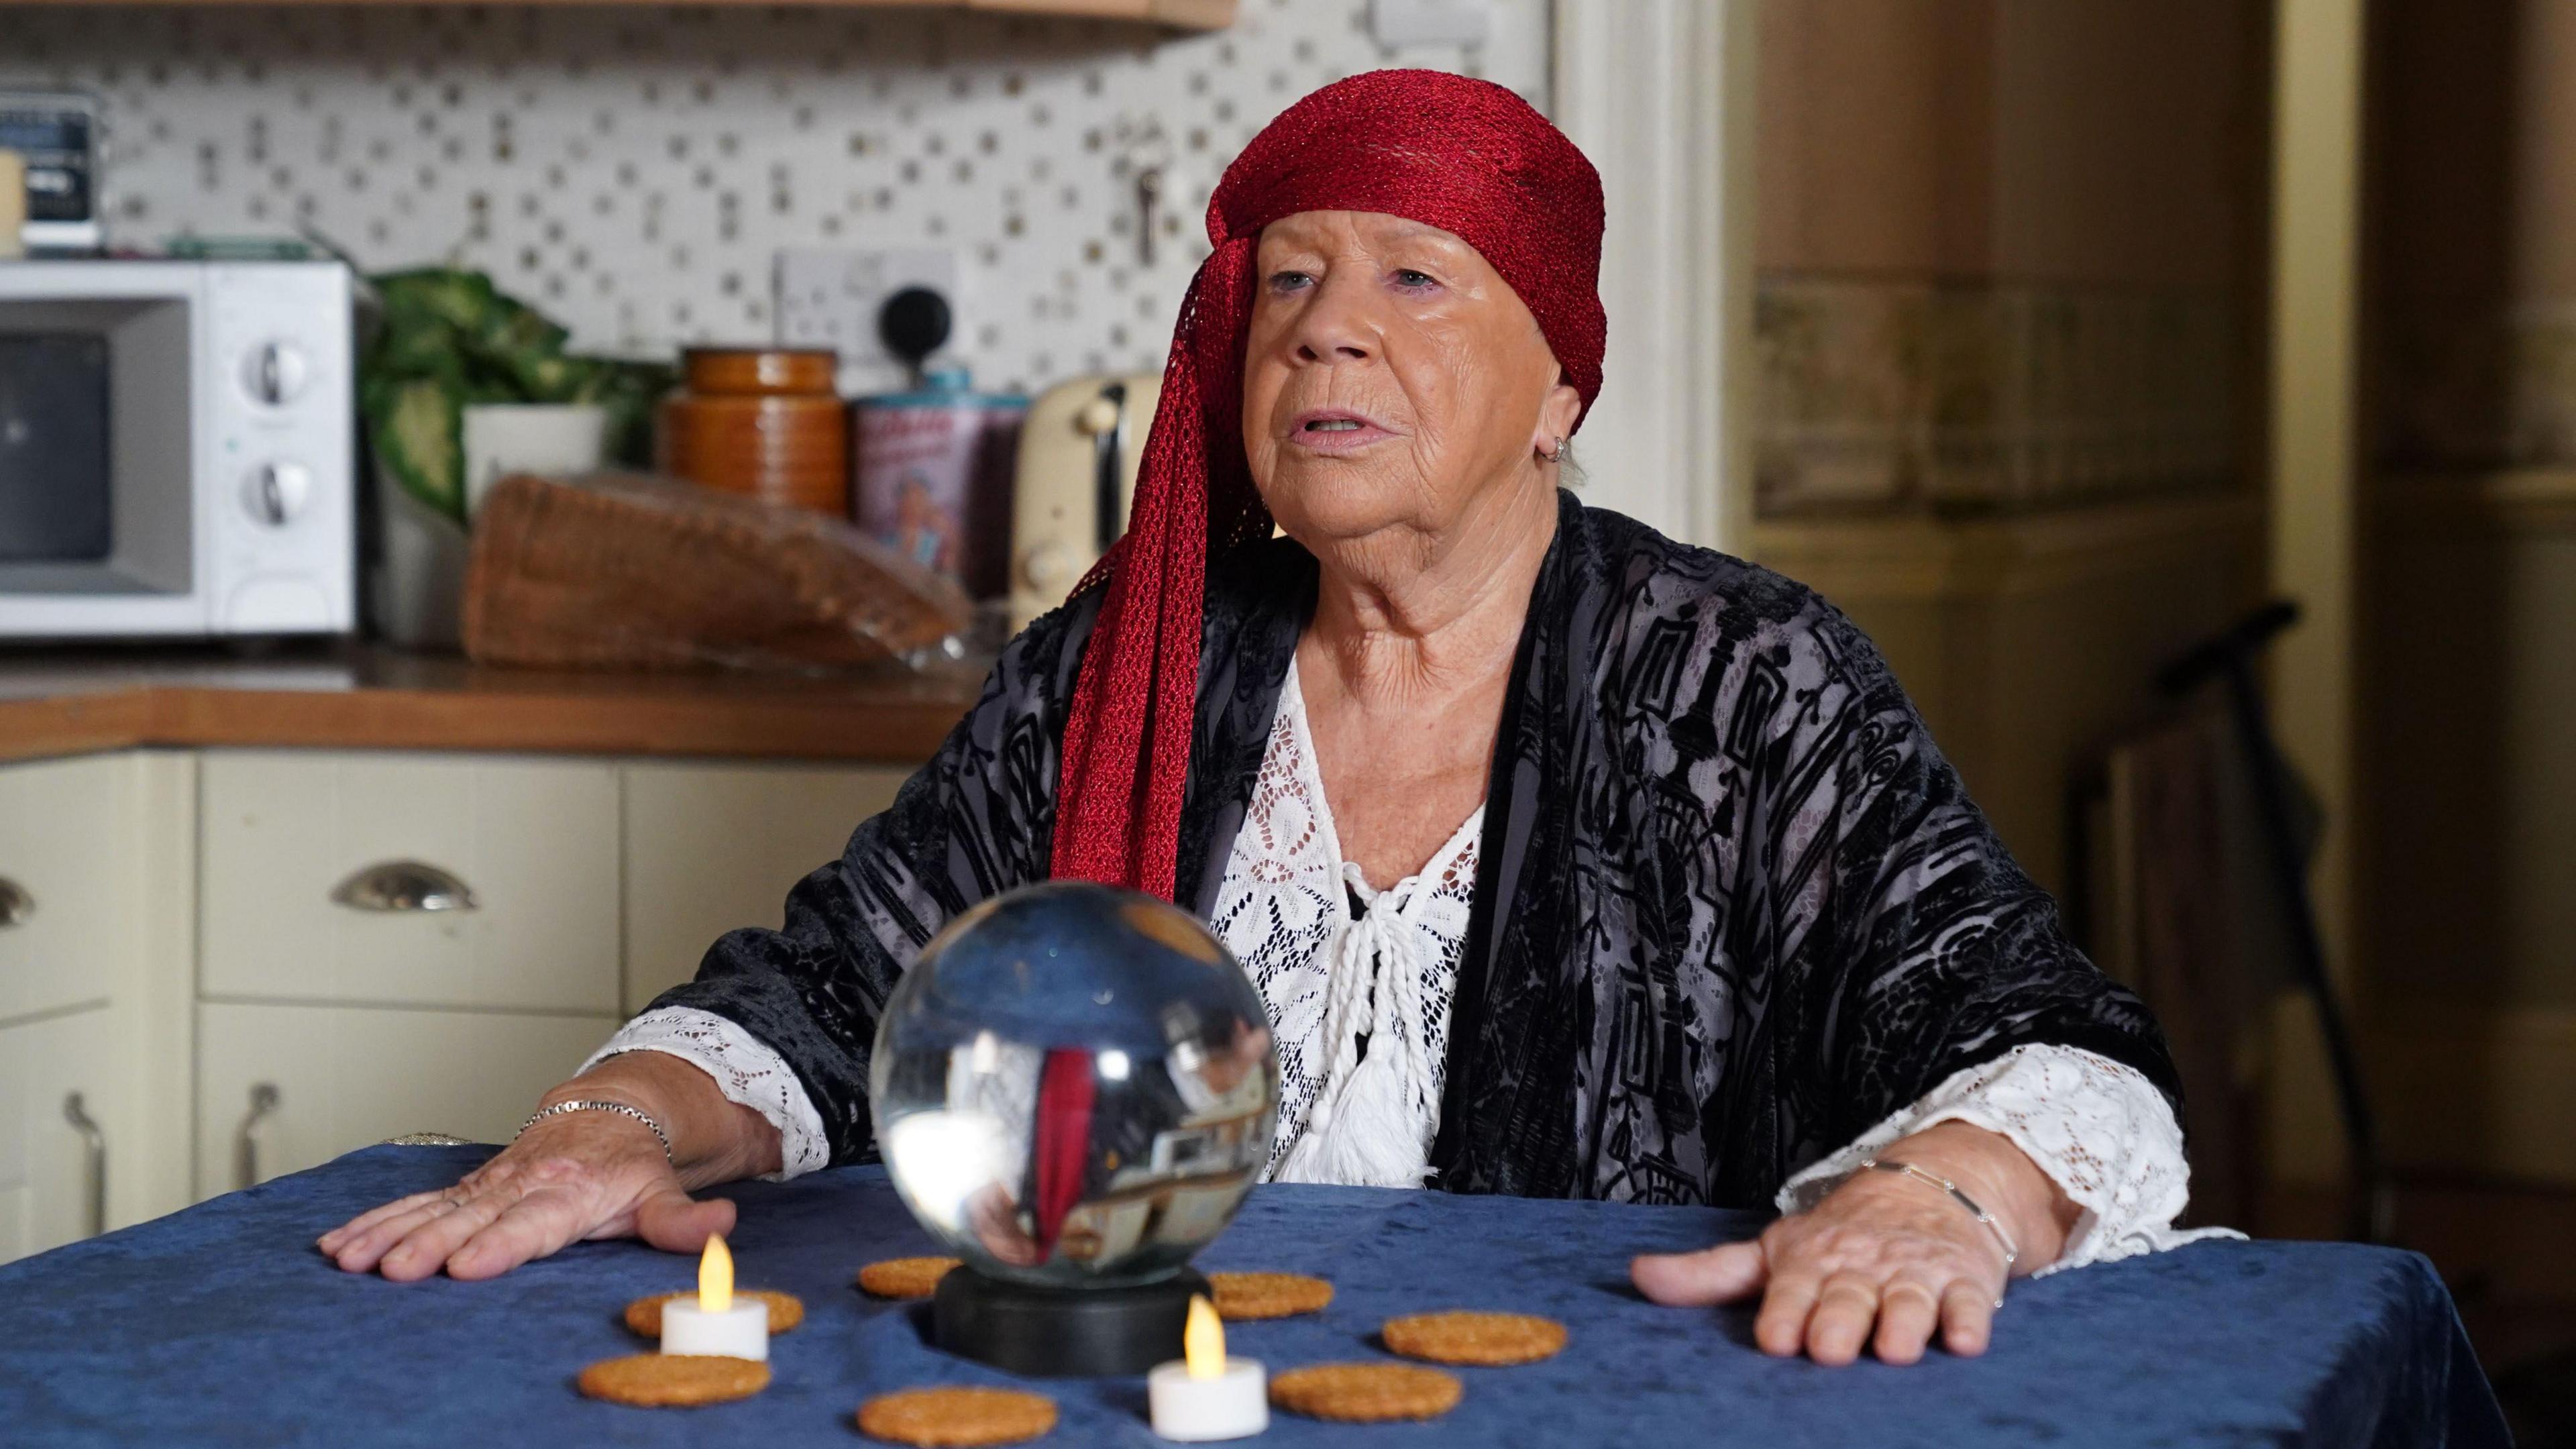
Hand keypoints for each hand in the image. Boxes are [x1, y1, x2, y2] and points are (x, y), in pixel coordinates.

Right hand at [316, 1053, 781, 1281]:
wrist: (610, 1110)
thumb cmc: (634, 1163)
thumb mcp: (663, 1192)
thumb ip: (683, 1220)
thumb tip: (722, 1225)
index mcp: (571, 1191)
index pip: (532, 1222)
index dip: (500, 1242)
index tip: (467, 1264)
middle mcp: (522, 1184)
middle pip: (472, 1217)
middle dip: (430, 1243)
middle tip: (394, 1270)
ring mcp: (489, 1183)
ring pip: (433, 1207)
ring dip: (388, 1232)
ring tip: (348, 1259)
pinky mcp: (467, 1187)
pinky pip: (416, 1202)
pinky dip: (375, 1219)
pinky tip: (338, 1243)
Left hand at [1629, 1121, 2075, 1365]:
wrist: (1929, 1187)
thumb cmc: (1839, 1238)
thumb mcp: (1773, 1251)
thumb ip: (1709, 1274)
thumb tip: (1635, 1277)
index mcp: (1811, 1262)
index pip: (1792, 1289)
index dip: (1785, 1312)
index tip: (1775, 1339)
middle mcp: (1861, 1268)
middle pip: (1848, 1296)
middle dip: (1838, 1320)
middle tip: (1828, 1348)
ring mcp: (1914, 1274)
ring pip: (1908, 1301)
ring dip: (1902, 1321)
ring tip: (1895, 1348)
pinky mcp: (1964, 1282)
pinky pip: (1970, 1303)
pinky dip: (1969, 1321)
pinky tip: (1965, 1340)